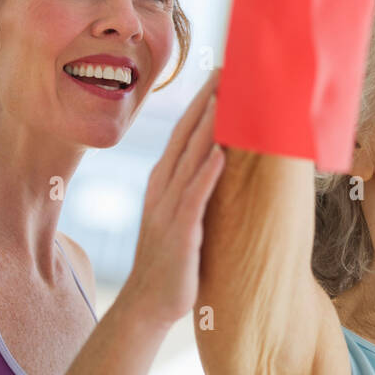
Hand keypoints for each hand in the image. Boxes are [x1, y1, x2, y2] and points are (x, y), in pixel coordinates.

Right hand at [121, 68, 225, 326]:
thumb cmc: (174, 259)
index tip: (222, 75)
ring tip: (225, 98)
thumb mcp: (182, 214)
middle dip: (207, 102)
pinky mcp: (179, 233)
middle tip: (227, 70)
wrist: (148, 304)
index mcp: (164, 182)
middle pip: (186, 136)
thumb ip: (196, 186)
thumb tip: (220, 159)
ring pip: (191, 160)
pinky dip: (207, 175)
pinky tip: (221, 154)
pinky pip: (194, 198)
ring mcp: (168, 210)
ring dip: (208, 128)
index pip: (184, 132)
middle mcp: (163, 189)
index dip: (202, 102)